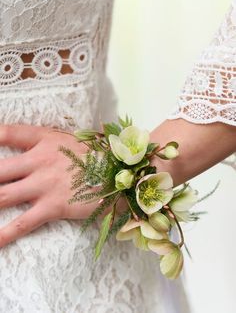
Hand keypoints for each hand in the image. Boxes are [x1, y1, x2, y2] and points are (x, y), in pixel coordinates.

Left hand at [0, 124, 126, 246]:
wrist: (122, 173)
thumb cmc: (98, 156)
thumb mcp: (73, 141)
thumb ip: (49, 143)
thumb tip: (33, 148)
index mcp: (45, 140)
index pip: (8, 133)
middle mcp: (40, 160)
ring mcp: (45, 183)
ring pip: (3, 195)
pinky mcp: (53, 206)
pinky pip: (23, 222)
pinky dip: (4, 234)